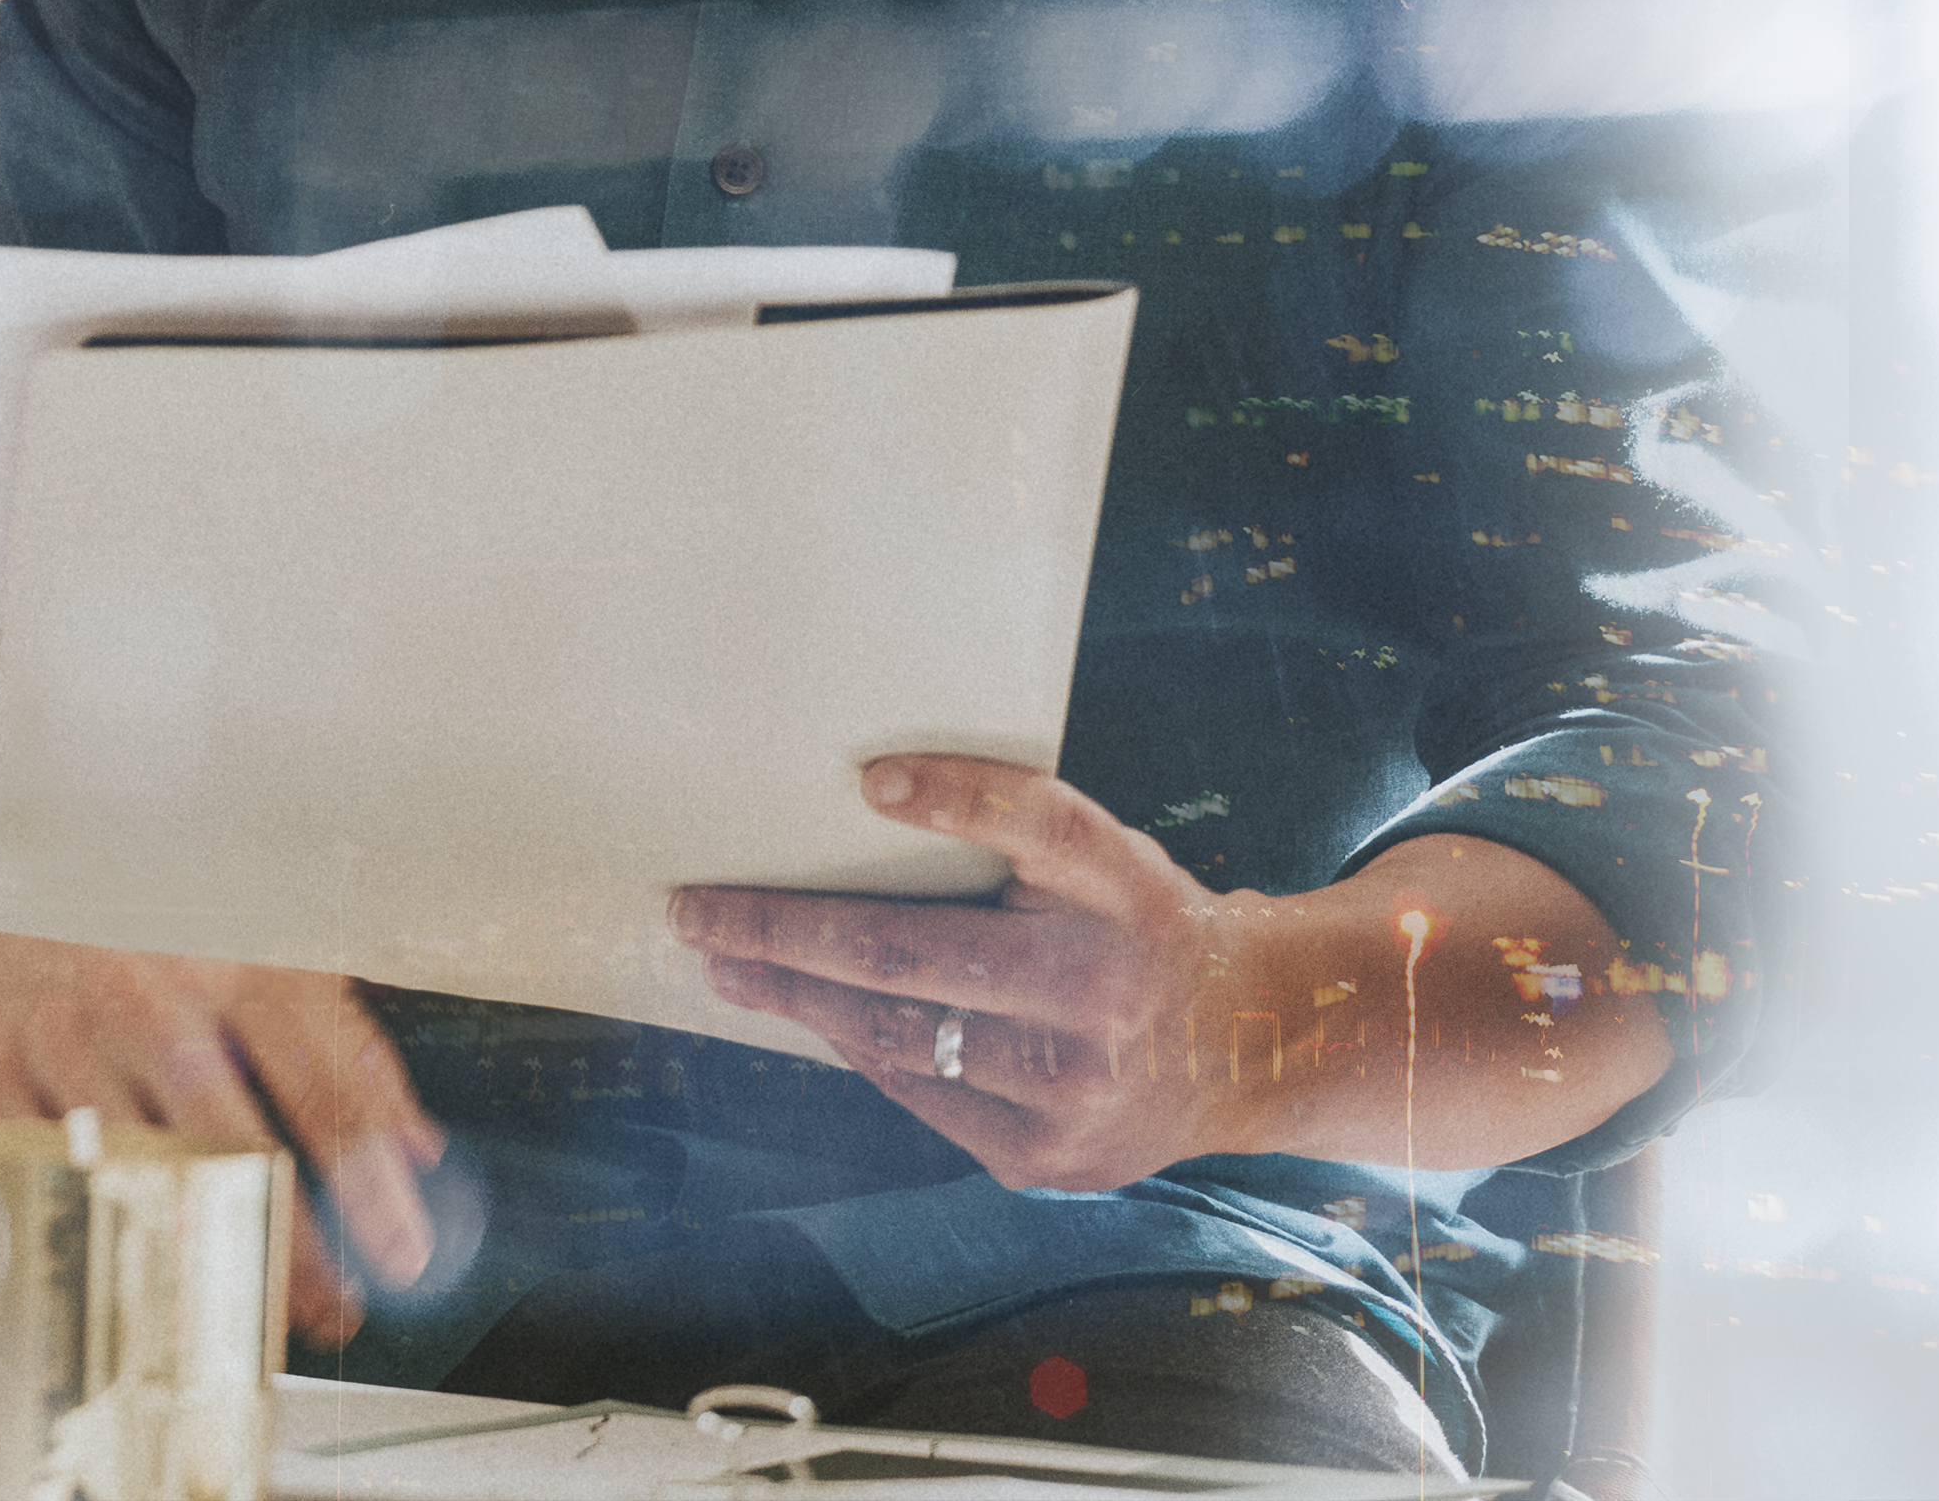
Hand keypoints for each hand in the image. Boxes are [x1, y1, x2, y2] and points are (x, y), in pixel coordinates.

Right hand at [0, 923, 444, 1350]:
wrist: (17, 869)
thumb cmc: (163, 926)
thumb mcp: (269, 953)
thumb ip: (346, 1046)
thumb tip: (418, 1149)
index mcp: (233, 957)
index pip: (318, 1079)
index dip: (365, 1181)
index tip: (400, 1256)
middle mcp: (148, 992)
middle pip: (229, 1138)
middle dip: (290, 1242)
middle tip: (331, 1306)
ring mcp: (65, 1032)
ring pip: (138, 1169)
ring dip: (199, 1254)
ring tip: (250, 1312)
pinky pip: (48, 1172)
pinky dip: (95, 1230)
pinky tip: (138, 1273)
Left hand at [672, 756, 1280, 1192]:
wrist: (1240, 1048)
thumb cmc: (1140, 925)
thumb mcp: (1106, 855)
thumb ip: (1014, 821)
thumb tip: (865, 791)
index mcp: (1122, 894)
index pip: (1037, 822)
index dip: (953, 793)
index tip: (864, 780)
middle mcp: (1100, 993)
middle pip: (911, 952)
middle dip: (782, 930)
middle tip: (697, 909)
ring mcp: (1069, 1090)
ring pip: (895, 1037)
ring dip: (795, 998)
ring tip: (726, 963)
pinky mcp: (1043, 1158)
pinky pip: (917, 1094)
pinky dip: (858, 1047)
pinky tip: (812, 1013)